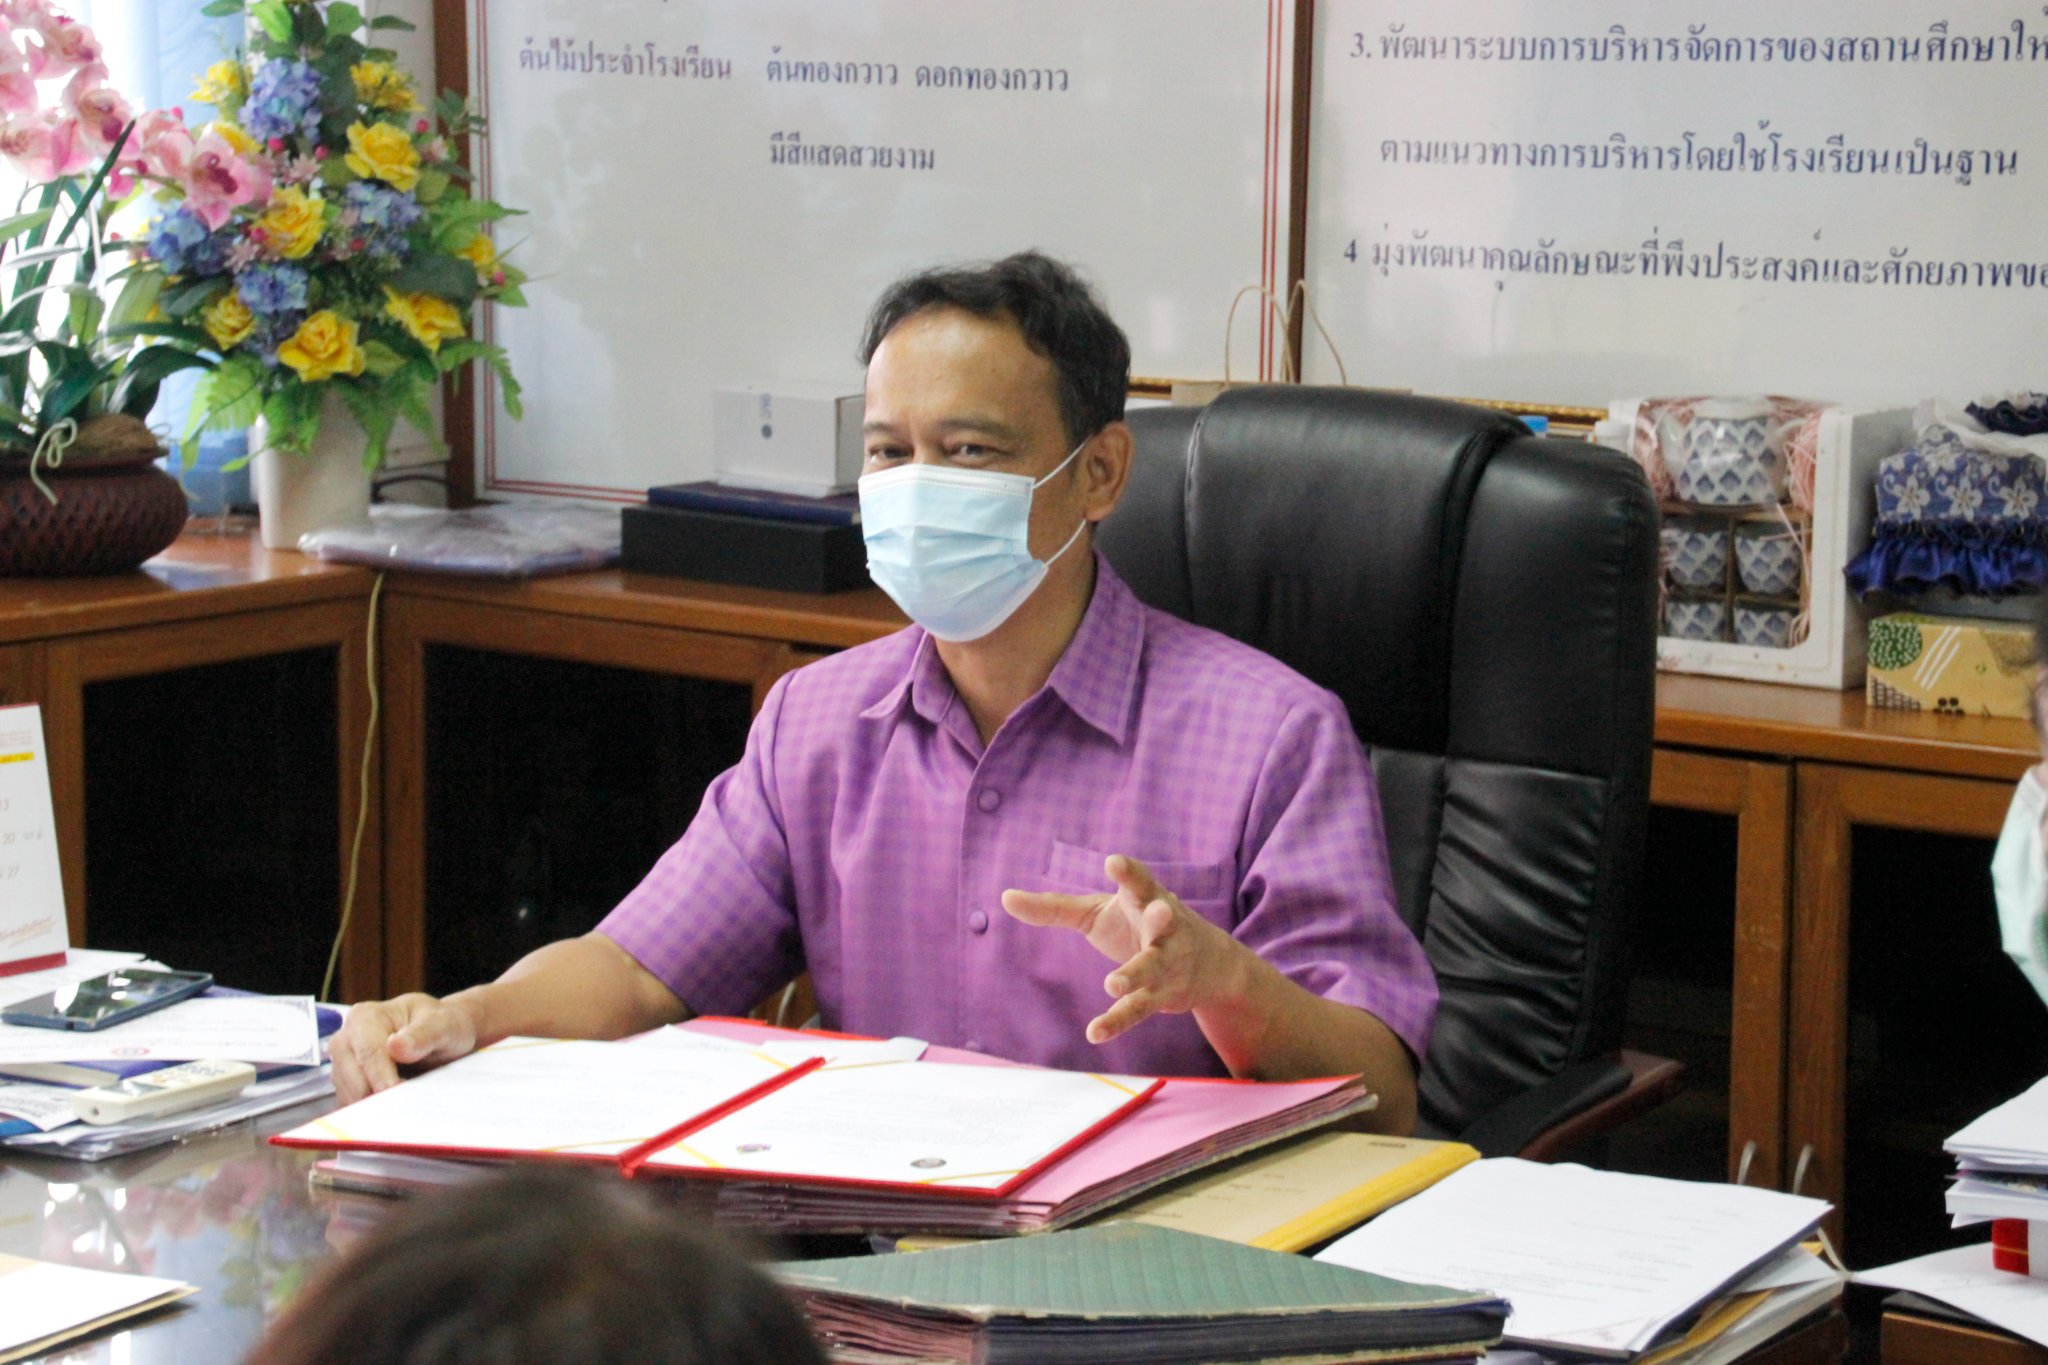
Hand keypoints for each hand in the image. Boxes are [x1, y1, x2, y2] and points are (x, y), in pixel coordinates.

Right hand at [330, 993, 478, 1103]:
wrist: (442, 1036)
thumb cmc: (441, 1026)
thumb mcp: (443, 1025)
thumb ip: (423, 1035)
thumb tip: (396, 1046)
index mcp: (364, 1017)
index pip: (368, 1054)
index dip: (383, 1078)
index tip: (398, 1093)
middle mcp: (345, 1040)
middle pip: (355, 1081)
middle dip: (380, 1096)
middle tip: (409, 1105)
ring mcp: (342, 1065)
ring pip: (352, 1098)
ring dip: (377, 1107)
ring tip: (407, 1104)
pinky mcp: (346, 1086)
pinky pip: (353, 1108)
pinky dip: (373, 1113)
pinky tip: (397, 1109)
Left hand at [1001, 854, 1232, 1046]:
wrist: (1207, 965)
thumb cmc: (1137, 924)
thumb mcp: (1097, 911)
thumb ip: (1054, 907)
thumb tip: (1004, 897)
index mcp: (1144, 899)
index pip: (1140, 881)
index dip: (1129, 872)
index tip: (1114, 862)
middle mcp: (1163, 927)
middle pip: (1164, 918)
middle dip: (1164, 914)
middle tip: (1162, 909)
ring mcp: (1166, 962)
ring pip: (1153, 967)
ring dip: (1135, 974)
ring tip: (1112, 984)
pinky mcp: (1163, 995)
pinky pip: (1139, 1009)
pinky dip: (1118, 1021)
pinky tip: (1094, 1032)